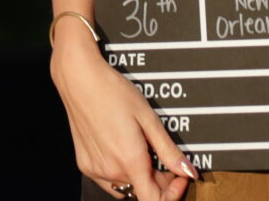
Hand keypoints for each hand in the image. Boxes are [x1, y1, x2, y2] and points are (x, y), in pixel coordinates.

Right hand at [50, 33, 196, 199]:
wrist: (80, 79)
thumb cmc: (114, 92)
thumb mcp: (149, 118)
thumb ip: (169, 151)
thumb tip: (189, 172)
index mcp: (129, 161)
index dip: (173, 194)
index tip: (179, 176)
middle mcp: (110, 171)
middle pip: (142, 190)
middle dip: (158, 179)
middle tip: (162, 153)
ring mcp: (95, 169)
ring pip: (126, 186)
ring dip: (138, 175)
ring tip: (141, 147)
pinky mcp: (85, 164)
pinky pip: (108, 179)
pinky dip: (120, 170)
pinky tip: (121, 147)